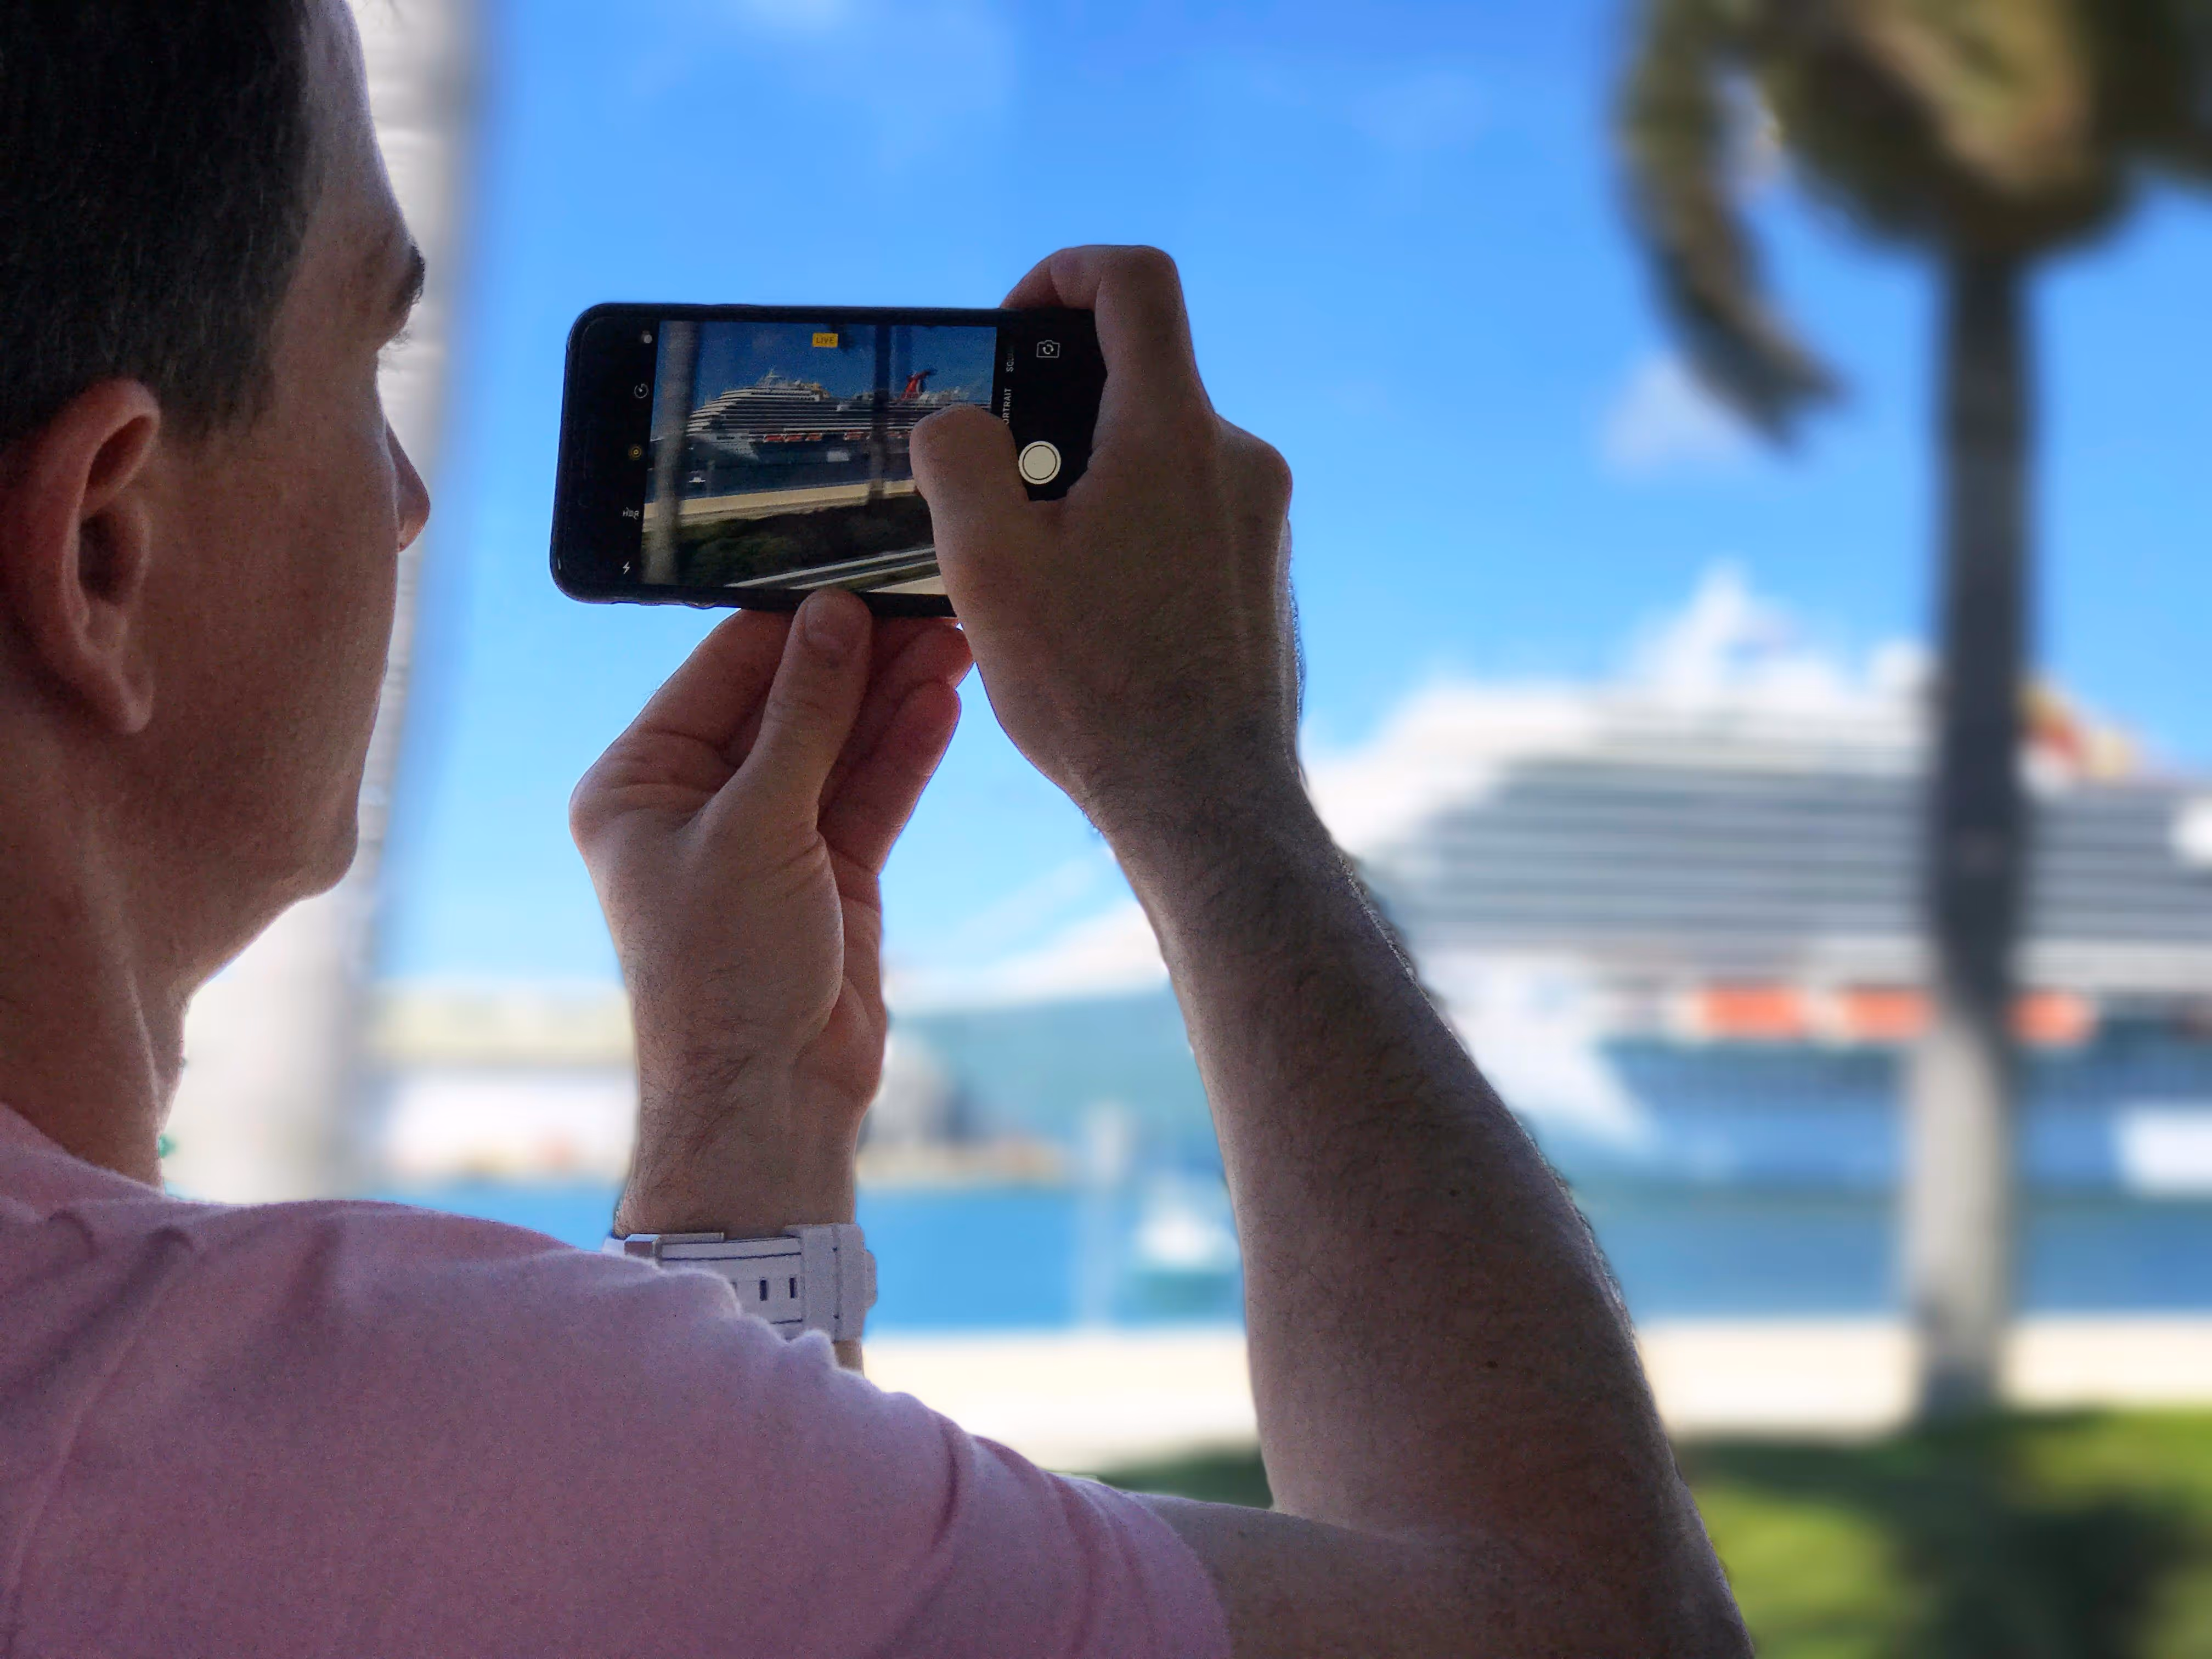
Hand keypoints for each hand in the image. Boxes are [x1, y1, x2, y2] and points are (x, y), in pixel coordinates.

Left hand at [570, 592, 969, 1237]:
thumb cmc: (725, 971)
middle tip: (926, 602)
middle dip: (857, 657)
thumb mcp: (758, 825)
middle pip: (788, 702)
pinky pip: (868, 792)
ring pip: (838, 743)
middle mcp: (698, 800)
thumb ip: (805, 717)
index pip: (722, 670)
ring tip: (953, 637)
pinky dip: (904, 750)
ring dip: (892, 695)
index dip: (794, 622)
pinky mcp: (827, 871)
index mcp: (640, 781)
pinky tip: (942, 700)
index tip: (858, 575)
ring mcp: (767, 834)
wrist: (770, 1097)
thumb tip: (836, 617)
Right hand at [910, 246, 1299, 842]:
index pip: (1136, 282)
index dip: (1064, 273)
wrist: (1207, 804)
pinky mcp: (1263, 576)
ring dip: (1092, 481)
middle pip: (1141, 379)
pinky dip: (1131, 531)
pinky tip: (1090, 612)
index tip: (1013, 323)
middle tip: (996, 480)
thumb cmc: (1099, 690)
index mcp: (1175, 433)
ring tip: (1038, 567)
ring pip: (1160, 456)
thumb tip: (957, 422)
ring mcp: (1261, 522)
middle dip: (1058, 408)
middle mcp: (1238, 461)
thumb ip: (958, 459)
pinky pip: (1188, 516)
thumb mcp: (988, 565)